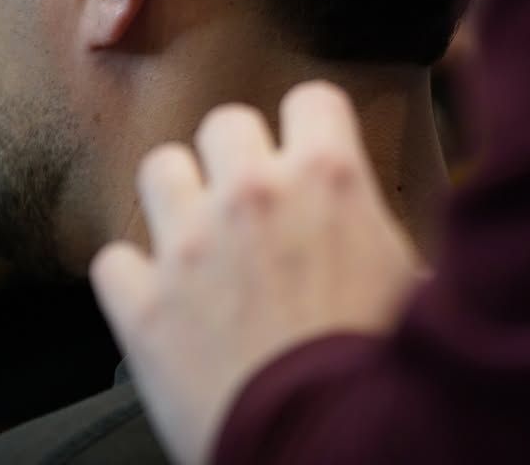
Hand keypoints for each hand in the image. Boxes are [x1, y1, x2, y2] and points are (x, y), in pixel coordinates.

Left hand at [90, 81, 421, 464]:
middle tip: (253, 204)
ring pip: (159, 169)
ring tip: (199, 239)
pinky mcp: (144, 305)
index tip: (312, 155)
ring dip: (178, 200)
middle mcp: (252, 194)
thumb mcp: (416, 288)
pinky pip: (113, 261)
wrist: (328, 456)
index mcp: (327, 179)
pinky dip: (134, 282)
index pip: (312, 99)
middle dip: (239, 159)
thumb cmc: (383, 381)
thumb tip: (402, 236)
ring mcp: (189, 246)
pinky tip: (161, 303)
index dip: (314, 129)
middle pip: (226, 123)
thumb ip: (389, 238)